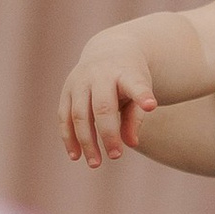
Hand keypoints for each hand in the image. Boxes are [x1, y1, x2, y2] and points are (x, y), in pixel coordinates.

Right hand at [61, 36, 158, 167]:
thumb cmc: (130, 78)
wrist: (110, 50)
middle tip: (116, 156)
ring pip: (79, 114)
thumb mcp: (140, 90)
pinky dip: (68, 137)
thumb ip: (136, 117)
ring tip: (95, 163)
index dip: (142, 95)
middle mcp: (100, 74)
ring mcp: (80, 81)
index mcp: (125, 72)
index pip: (134, 84)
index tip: (151, 106)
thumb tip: (130, 143)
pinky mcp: (66, 90)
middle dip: (108, 134)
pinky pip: (63, 116)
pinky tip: (76, 156)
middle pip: (102, 107)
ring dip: (86, 141)